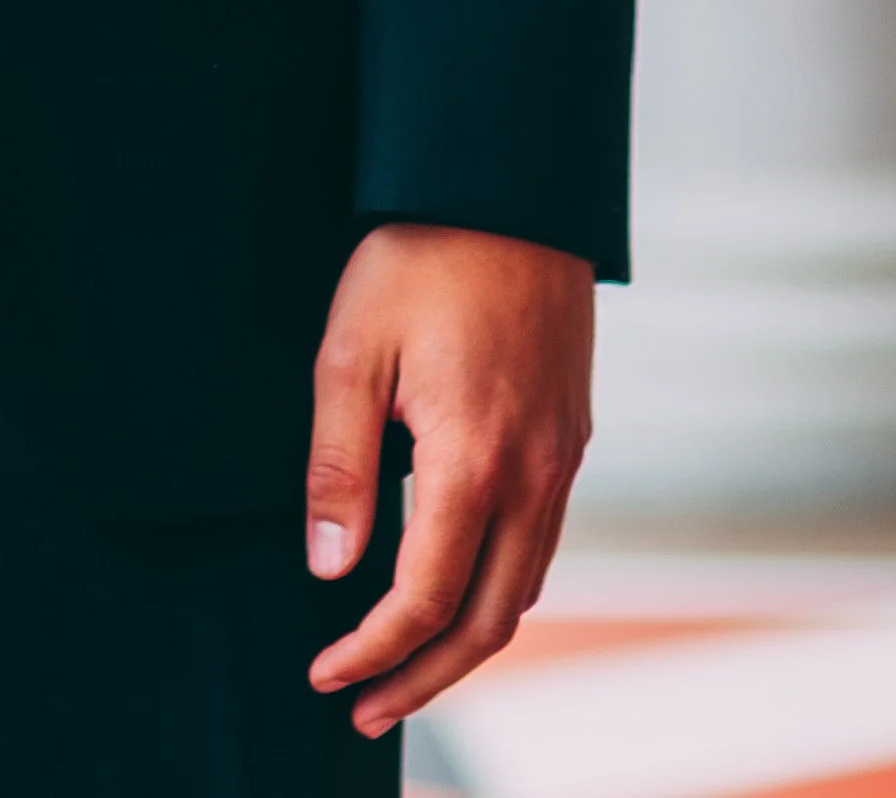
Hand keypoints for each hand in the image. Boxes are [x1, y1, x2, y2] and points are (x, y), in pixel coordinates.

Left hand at [304, 223, 593, 740]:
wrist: (509, 185)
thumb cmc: (418, 258)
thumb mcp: (351, 351)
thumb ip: (340, 465)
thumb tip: (329, 569)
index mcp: (473, 461)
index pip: (424, 599)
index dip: (372, 651)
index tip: (324, 676)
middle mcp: (533, 476)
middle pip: (486, 620)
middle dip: (424, 678)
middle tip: (365, 710)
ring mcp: (563, 459)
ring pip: (523, 589)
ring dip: (466, 642)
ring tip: (406, 668)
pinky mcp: (571, 436)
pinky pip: (541, 544)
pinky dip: (498, 590)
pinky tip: (458, 587)